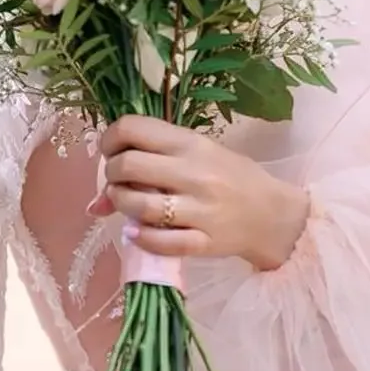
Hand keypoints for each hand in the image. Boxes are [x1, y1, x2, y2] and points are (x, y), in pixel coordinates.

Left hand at [95, 115, 308, 271]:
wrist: (275, 216)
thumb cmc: (230, 178)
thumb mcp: (196, 157)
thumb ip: (151, 164)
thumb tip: (94, 200)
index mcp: (190, 143)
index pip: (132, 128)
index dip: (109, 139)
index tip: (111, 151)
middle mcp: (194, 173)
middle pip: (127, 166)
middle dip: (110, 174)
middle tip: (118, 180)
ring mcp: (201, 210)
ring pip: (139, 206)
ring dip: (121, 204)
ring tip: (127, 204)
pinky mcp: (205, 242)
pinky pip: (160, 242)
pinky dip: (141, 238)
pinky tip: (138, 233)